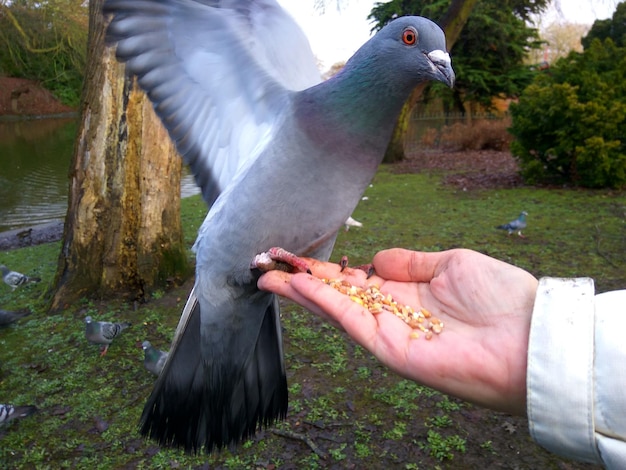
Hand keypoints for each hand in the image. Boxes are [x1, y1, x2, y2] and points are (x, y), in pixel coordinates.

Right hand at [258, 248, 537, 414]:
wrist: (528, 335)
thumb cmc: (499, 296)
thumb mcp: (451, 263)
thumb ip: (410, 262)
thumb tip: (376, 259)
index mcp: (406, 292)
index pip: (354, 279)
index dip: (324, 268)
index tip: (296, 255)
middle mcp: (391, 312)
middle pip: (336, 295)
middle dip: (301, 281)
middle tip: (266, 265)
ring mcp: (387, 331)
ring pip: (333, 309)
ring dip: (300, 292)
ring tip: (268, 275)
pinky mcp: (388, 348)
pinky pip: (349, 321)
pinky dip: (322, 303)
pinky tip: (300, 285)